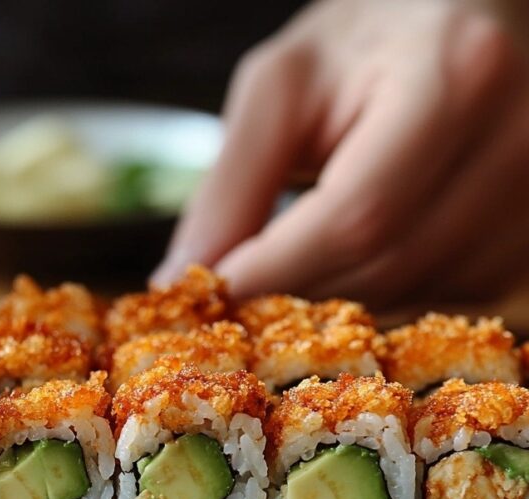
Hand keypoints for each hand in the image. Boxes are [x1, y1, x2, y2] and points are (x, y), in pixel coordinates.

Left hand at [155, 0, 528, 306]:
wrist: (456, 12)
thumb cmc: (362, 41)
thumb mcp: (280, 89)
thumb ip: (231, 186)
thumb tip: (181, 280)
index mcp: (454, 76)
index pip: (357, 216)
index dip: (278, 267)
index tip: (218, 287)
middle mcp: (521, 134)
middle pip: (389, 263)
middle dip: (302, 285)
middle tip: (254, 274)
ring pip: (421, 290)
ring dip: (345, 291)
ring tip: (311, 243)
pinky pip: (455, 294)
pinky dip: (393, 288)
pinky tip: (367, 245)